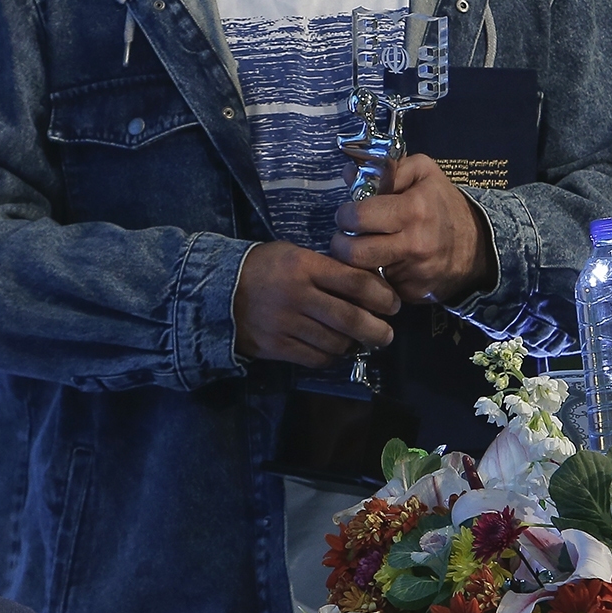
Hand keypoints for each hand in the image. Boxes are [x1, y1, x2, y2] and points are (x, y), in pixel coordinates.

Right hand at [233, 240, 399, 367]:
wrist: (219, 290)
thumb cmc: (264, 267)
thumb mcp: (295, 254)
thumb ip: (327, 269)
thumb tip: (365, 287)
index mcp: (305, 266)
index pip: (355, 282)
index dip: (381, 296)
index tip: (393, 305)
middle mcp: (298, 296)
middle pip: (350, 318)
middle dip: (376, 330)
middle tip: (387, 334)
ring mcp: (286, 324)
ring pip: (335, 342)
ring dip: (353, 345)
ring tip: (360, 342)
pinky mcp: (276, 346)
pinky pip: (315, 358)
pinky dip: (331, 357)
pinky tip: (335, 350)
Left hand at [330, 155, 497, 304]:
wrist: (477, 247)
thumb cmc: (443, 205)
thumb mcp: (424, 173)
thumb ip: (388, 170)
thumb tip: (350, 173)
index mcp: (414, 210)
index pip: (359, 217)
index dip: (347, 214)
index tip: (349, 214)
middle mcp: (414, 244)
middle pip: (354, 252)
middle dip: (341, 244)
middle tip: (347, 236)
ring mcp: (414, 273)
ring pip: (361, 273)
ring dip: (353, 264)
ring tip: (359, 251)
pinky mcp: (412, 294)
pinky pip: (378, 287)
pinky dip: (373, 278)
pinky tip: (381, 266)